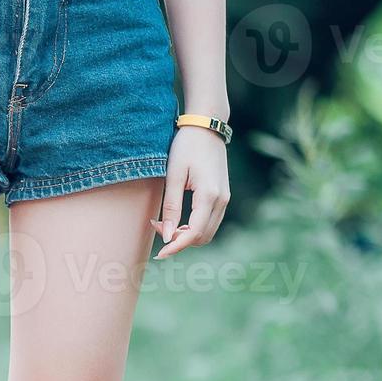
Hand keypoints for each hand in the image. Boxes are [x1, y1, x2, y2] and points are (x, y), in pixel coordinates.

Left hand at [153, 125, 229, 259]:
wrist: (206, 127)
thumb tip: (167, 236)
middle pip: (202, 237)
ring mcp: (225, 198)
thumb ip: (171, 206)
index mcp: (209, 196)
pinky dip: (193, 226)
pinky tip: (176, 219)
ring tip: (164, 223)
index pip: (193, 234)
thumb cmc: (186, 147)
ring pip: (207, 232)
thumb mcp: (173, 175)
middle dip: (179, 241)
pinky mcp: (222, 196)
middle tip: (157, 227)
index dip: (176, 247)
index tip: (159, 253)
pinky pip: (209, 221)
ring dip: (186, 235)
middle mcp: (222, 200)